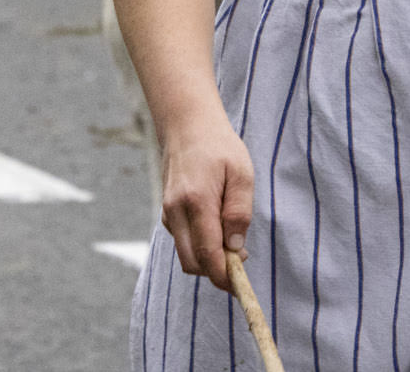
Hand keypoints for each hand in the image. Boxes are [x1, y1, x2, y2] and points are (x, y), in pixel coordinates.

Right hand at [159, 109, 254, 291]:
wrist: (187, 125)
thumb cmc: (220, 147)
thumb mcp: (242, 174)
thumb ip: (238, 212)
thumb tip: (236, 249)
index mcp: (197, 202)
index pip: (207, 253)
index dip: (223, 275)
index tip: (240, 284)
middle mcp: (176, 211)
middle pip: (192, 262)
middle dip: (215, 272)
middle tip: (241, 263)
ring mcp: (168, 213)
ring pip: (185, 254)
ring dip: (208, 259)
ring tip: (234, 242)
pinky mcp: (167, 212)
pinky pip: (183, 241)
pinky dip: (199, 245)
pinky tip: (218, 228)